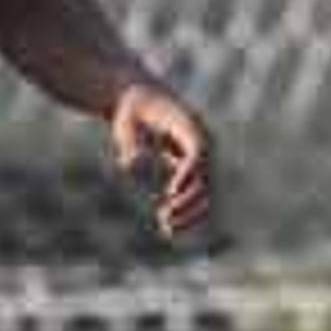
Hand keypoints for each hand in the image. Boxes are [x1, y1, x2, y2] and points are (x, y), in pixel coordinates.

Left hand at [111, 87, 213, 241]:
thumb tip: (130, 166)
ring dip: (189, 212)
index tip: (170, 193)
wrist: (142, 101)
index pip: (197, 152)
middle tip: (165, 217)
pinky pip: (195, 196)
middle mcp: (202, 143)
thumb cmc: (132, 110)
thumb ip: (128, 142)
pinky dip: (186, 212)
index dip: (186, 174)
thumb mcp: (125, 121)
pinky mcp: (191, 171)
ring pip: (204, 192)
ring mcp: (200, 158)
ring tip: (167, 229)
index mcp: (190, 126)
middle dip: (187, 200)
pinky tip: (169, 228)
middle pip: (204, 177)